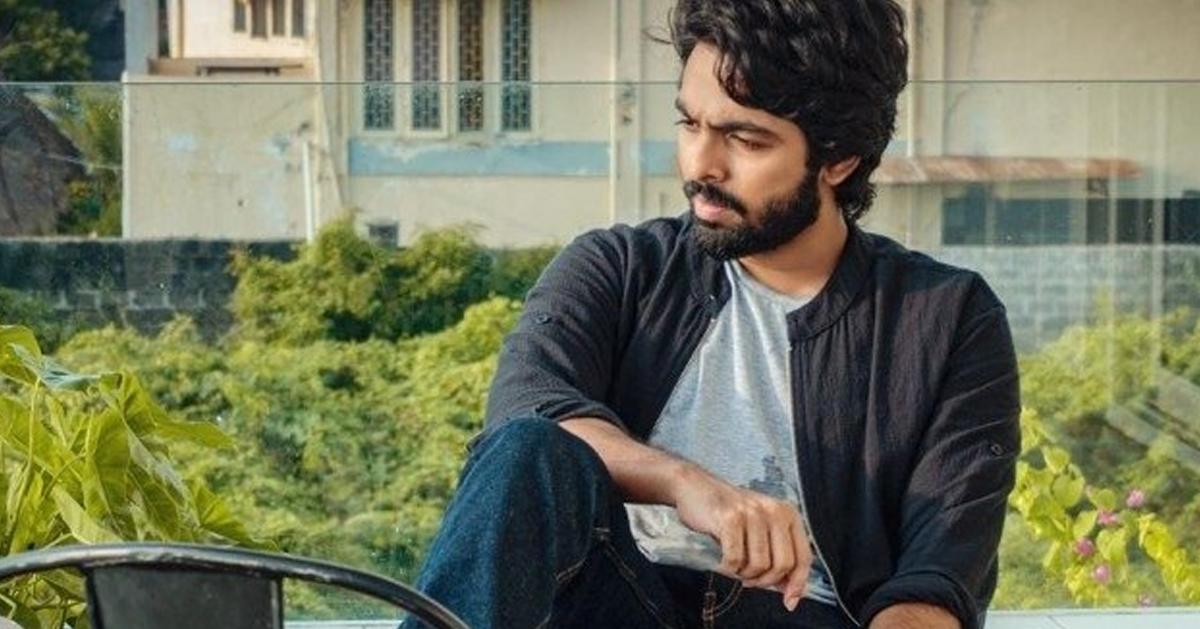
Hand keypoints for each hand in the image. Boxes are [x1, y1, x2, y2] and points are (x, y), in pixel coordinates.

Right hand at [670, 464, 811, 610]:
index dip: (797, 583)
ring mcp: (752, 513)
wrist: (696, 487)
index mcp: (788, 514)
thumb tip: (791, 592)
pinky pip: (735, 558)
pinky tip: (722, 561)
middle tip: (749, 580)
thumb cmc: (728, 513)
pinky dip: (728, 567)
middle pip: (783, 564)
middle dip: (765, 581)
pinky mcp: (730, 517)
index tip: (789, 601)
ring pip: (759, 564)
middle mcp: (774, 511)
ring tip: (734, 567)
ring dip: (744, 574)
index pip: (803, 556)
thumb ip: (777, 556)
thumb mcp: (760, 530)